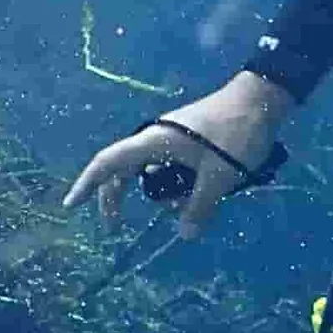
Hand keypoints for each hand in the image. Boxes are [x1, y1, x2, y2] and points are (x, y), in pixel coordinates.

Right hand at [63, 71, 291, 242]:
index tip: (70, 205)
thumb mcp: (219, 178)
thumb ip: (200, 207)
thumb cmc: (236, 134)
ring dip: (159, 192)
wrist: (262, 98)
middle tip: (116, 225)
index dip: (87, 185)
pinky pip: (169, 165)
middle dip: (118, 197)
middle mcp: (156, 137)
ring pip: (150, 170)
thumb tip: (185, 234)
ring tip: (188, 208)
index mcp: (154, 142)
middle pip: (124, 169)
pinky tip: (199, 194)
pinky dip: (175, 182)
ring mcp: (172, 136)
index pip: (108, 164)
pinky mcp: (188, 138)